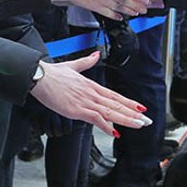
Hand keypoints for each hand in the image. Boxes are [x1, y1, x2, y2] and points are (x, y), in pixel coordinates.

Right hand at [29, 52, 152, 134]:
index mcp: (91, 86)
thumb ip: (86, 62)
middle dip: (133, 113)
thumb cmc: (53, 74)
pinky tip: (115, 132)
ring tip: (139, 124)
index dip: (129, 102)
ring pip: (111, 112)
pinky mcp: (77, 110)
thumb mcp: (72, 66)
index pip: (115, 96)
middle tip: (147, 120)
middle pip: (117, 104)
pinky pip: (96, 119)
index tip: (140, 108)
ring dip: (126, 119)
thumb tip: (96, 55)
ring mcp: (86, 102)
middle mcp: (92, 94)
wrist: (40, 76)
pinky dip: (106, 126)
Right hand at [49, 0, 150, 18]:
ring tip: (136, 13)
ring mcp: (102, 1)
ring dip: (129, 11)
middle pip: (126, 1)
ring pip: (119, 8)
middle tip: (145, 9)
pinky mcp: (95, 7)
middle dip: (137, 5)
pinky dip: (115, 16)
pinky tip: (120, 18)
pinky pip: (108, 13)